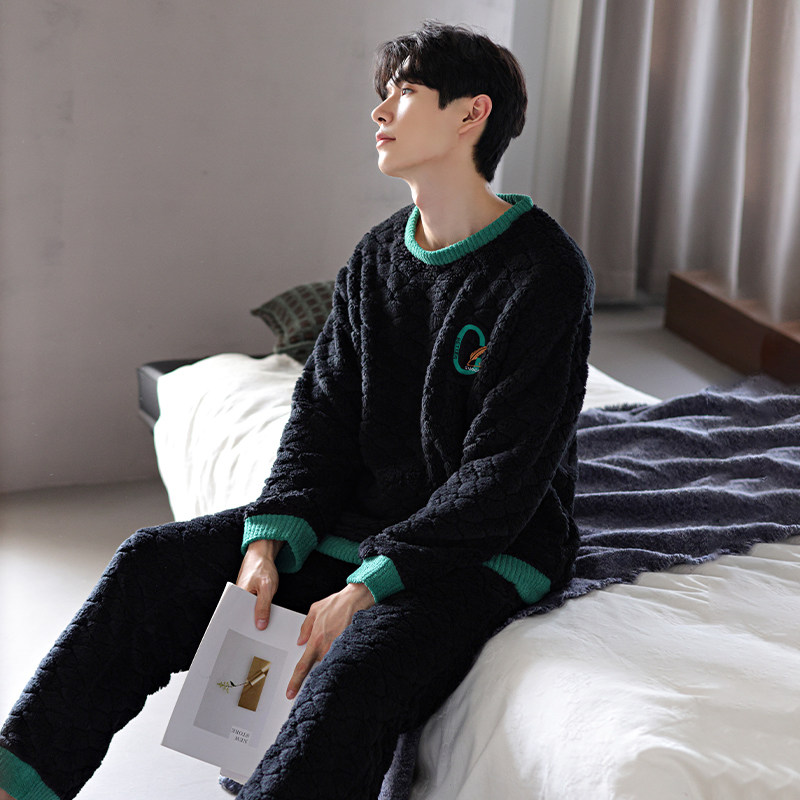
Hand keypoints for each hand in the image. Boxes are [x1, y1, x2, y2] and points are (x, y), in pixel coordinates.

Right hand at [236, 539, 282, 629]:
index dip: (242, 629)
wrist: (262, 555)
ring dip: (256, 619)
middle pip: (243, 617)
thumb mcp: (266, 588)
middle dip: (250, 626)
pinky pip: (253, 608)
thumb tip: (260, 625)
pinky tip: (265, 619)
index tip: (248, 639)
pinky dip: (259, 613)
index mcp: (236, 596)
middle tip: (258, 636)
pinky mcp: (249, 597)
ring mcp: (243, 598)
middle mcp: (237, 598)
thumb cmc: (262, 568)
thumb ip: (263, 606)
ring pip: (249, 613)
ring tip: (263, 631)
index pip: (236, 617)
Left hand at [286, 582, 374, 698]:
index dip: (295, 682)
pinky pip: (343, 658)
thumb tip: (300, 640)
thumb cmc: (339, 603)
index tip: (290, 693)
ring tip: (335, 650)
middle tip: (320, 665)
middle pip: (318, 668)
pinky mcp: (351, 649)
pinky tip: (344, 650)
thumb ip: (305, 627)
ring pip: (331, 664)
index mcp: (316, 640)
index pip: (302, 667)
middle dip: (317, 670)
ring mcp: (340, 650)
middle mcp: (327, 648)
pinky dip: (341, 657)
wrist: (358, 598)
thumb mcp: (315, 610)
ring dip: (330, 662)